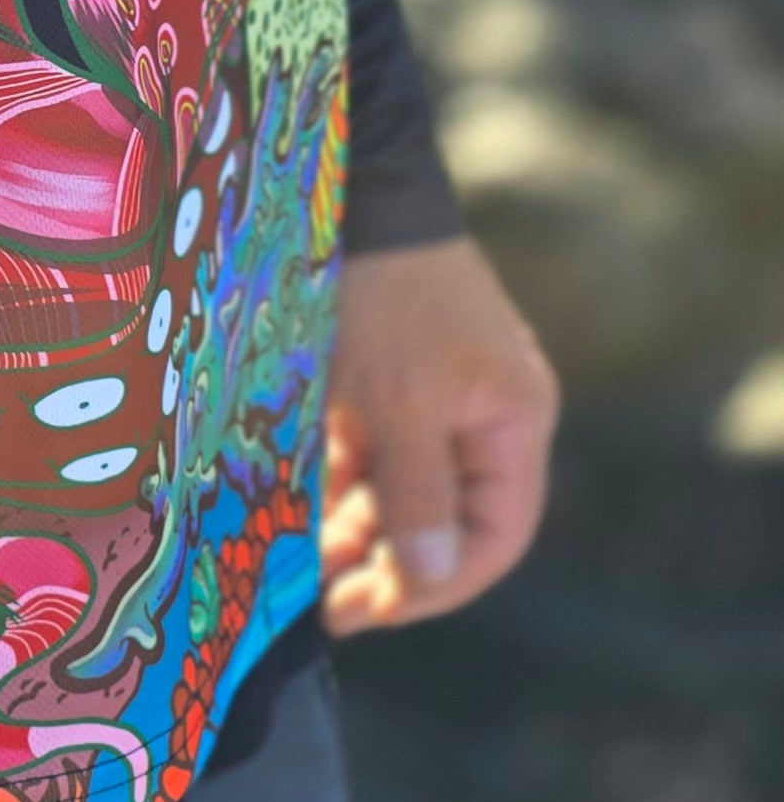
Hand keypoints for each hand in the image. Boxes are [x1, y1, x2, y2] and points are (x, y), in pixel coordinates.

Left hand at [321, 235, 556, 635]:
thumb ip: (416, 494)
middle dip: (383, 563)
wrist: (352, 189)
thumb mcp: (400, 403)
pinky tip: (289, 509)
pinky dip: (334, 483)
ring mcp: (434, 397)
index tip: (369, 612)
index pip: (493, 537)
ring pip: (397, 489)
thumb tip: (427, 577)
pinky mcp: (387, 379)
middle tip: (319, 602)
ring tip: (294, 562)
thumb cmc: (387, 297)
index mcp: (512, 423)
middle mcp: (482, 417)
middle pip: (442, 520)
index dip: (436, 585)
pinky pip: (368, 452)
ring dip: (351, 528)